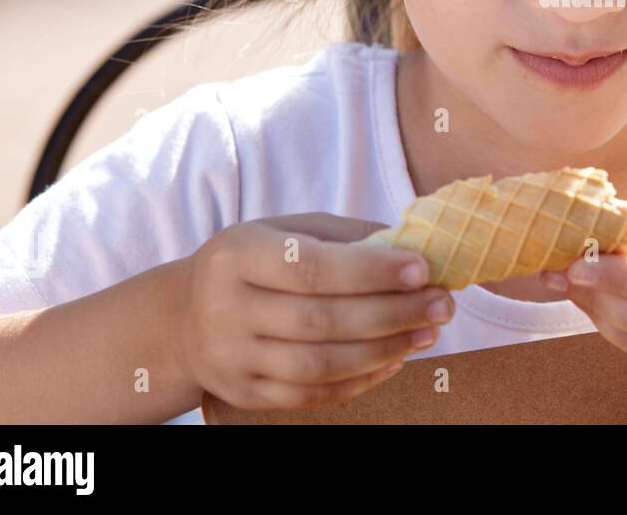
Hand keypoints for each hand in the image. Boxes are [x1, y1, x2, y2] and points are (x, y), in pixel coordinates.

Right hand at [175, 213, 454, 409]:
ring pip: (318, 364)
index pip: (312, 268)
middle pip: (320, 320)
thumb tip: (416, 245)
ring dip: (384, 351)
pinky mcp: (243, 395)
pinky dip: (359, 381)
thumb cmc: (256, 263)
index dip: (372, 272)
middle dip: (392, 314)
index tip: (422, 270)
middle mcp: (227, 308)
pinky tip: (394, 361)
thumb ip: (347, 236)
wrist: (184, 318)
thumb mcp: (287, 230)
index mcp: (238, 255)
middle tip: (441, 305)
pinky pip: (309, 396)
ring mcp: (232, 358)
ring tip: (427, 334)